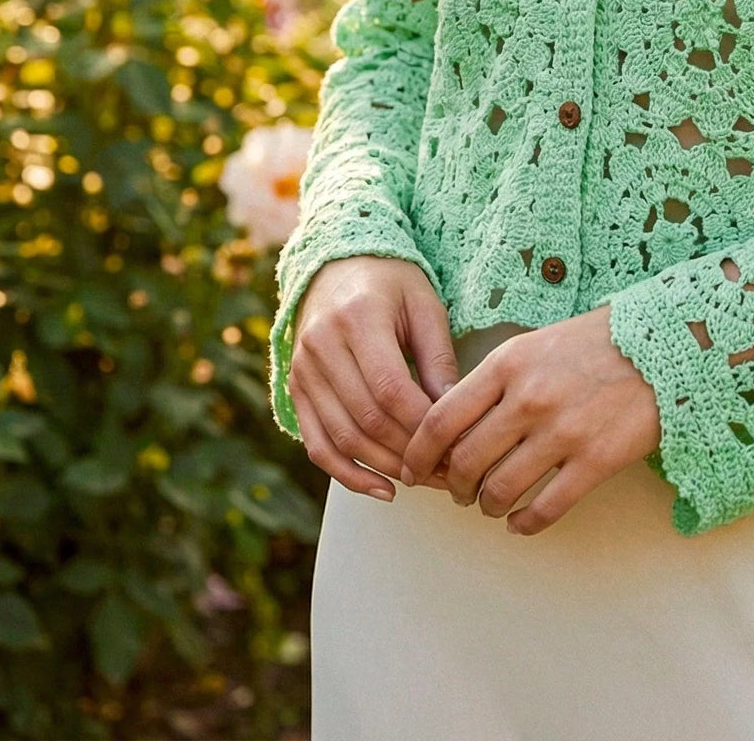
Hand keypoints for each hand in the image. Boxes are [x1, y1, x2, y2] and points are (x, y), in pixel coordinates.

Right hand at [288, 256, 459, 501]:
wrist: (337, 264)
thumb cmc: (391, 283)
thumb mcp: (425, 306)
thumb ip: (438, 359)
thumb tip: (453, 416)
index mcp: (358, 317)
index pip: (390, 388)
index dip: (424, 424)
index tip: (457, 442)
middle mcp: (322, 345)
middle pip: (366, 419)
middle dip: (409, 452)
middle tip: (448, 470)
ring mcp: (303, 370)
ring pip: (342, 438)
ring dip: (384, 468)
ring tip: (423, 480)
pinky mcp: (296, 390)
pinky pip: (317, 445)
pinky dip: (348, 474)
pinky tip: (381, 489)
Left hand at [397, 303, 661, 536]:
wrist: (662, 345)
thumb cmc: (592, 344)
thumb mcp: (533, 345)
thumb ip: (494, 382)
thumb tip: (453, 428)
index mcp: (507, 364)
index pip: (441, 419)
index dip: (418, 453)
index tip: (413, 469)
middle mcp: (528, 399)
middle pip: (464, 461)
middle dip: (453, 485)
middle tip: (458, 491)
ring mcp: (562, 432)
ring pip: (499, 490)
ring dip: (487, 506)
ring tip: (490, 504)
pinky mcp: (595, 461)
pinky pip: (545, 509)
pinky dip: (524, 524)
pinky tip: (521, 522)